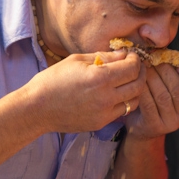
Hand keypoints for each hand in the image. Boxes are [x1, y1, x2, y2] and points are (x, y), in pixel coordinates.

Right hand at [25, 50, 145, 132]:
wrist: (37, 108)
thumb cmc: (53, 80)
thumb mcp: (77, 60)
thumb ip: (103, 57)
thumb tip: (123, 54)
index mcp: (100, 77)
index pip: (132, 68)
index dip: (135, 60)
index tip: (131, 56)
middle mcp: (106, 97)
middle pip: (138, 84)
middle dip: (140, 73)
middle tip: (135, 67)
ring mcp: (104, 113)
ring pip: (134, 101)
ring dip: (135, 89)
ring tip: (127, 81)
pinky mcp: (100, 123)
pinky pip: (121, 111)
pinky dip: (123, 101)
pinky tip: (115, 94)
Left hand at [125, 61, 178, 138]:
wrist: (141, 123)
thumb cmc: (158, 96)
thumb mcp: (171, 85)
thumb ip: (176, 72)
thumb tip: (170, 55)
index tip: (178, 66)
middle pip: (178, 90)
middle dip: (164, 71)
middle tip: (153, 60)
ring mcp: (171, 123)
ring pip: (162, 96)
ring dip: (151, 77)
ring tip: (143, 67)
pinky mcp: (154, 126)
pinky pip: (148, 104)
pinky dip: (143, 89)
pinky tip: (138, 81)